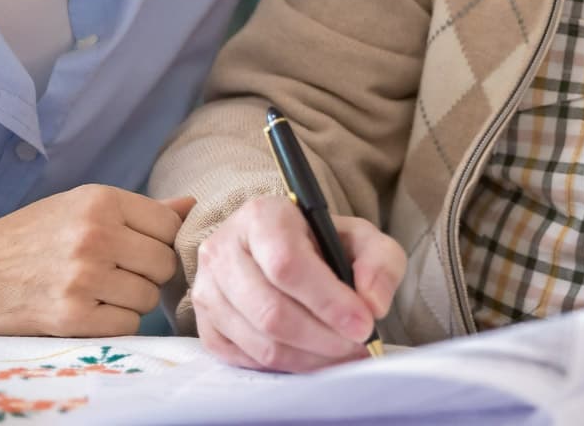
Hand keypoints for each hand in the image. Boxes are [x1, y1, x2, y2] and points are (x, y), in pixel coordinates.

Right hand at [0, 185, 191, 335]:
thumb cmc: (26, 236)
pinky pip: (126, 324)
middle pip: (164, 263)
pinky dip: (115, 321)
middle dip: (148, 273)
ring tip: (100, 291)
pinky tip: (89, 309)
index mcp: (100, 200)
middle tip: (119, 273)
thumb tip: (191, 206)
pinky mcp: (71, 315)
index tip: (140, 249)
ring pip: (148, 297)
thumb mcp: (77, 206)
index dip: (161, 242)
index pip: (170, 225)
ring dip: (132, 300)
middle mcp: (95, 235)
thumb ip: (137, 210)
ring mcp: (83, 276)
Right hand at [192, 195, 405, 372]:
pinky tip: (312, 356)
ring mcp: (207, 290)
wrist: (279, 248)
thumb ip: (378, 263)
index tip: (363, 324)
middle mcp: (223, 250)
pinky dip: (286, 367)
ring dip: (309, 358)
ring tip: (341, 353)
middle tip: (357, 346)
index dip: (328, 301)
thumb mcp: (360, 237)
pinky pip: (245, 360)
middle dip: (323, 338)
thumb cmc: (320, 243)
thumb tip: (372, 305)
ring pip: (259, 342)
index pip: (287, 264)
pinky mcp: (204, 325)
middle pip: (270, 311)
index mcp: (261, 217)